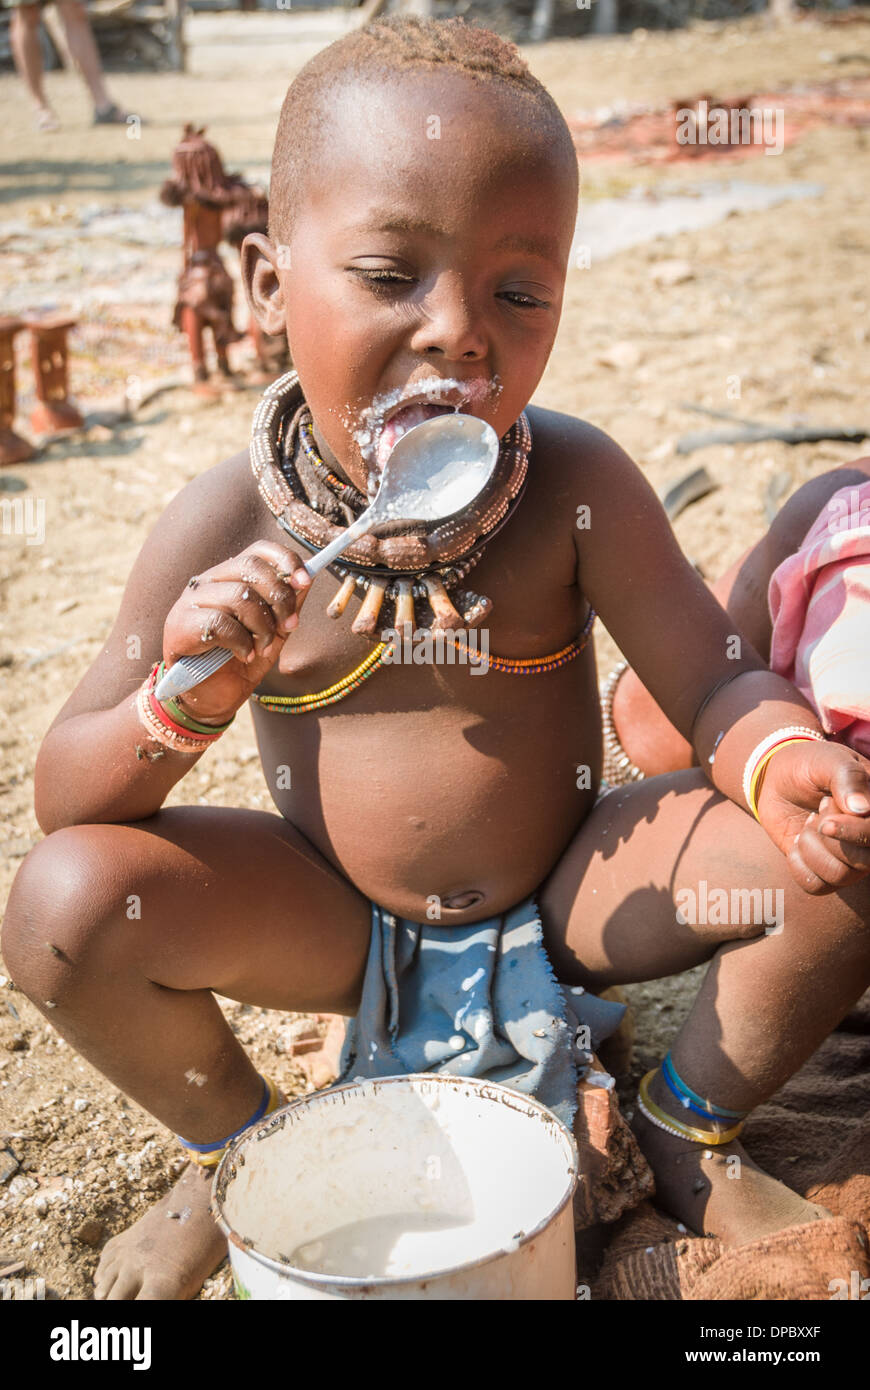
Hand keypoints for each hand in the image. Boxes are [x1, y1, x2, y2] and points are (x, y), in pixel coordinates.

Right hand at [162, 541, 310, 721]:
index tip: (305, 582)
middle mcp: (208, 581)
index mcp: (230, 577)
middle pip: (251, 567)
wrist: (212, 698)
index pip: (258, 550)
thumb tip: (308, 579)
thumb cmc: (240, 661)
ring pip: (239, 595)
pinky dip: (242, 642)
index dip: (285, 560)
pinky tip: (244, 655)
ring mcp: (191, 601)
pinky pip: (221, 623)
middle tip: (288, 626)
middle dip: (280, 597)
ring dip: (262, 626)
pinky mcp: (180, 624)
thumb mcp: (274, 633)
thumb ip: (288, 607)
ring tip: (263, 647)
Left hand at [756, 739, 869, 892]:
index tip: (826, 823)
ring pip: (839, 876)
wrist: (779, 779)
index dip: (855, 834)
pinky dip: (798, 864)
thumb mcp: (828, 761)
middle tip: (818, 810)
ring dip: (812, 848)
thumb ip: (847, 778)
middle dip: (830, 839)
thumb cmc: (810, 766)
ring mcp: (850, 857)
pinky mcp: (825, 869)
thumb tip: (862, 809)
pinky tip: (796, 841)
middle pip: (863, 863)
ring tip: (808, 822)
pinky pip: (816, 886)